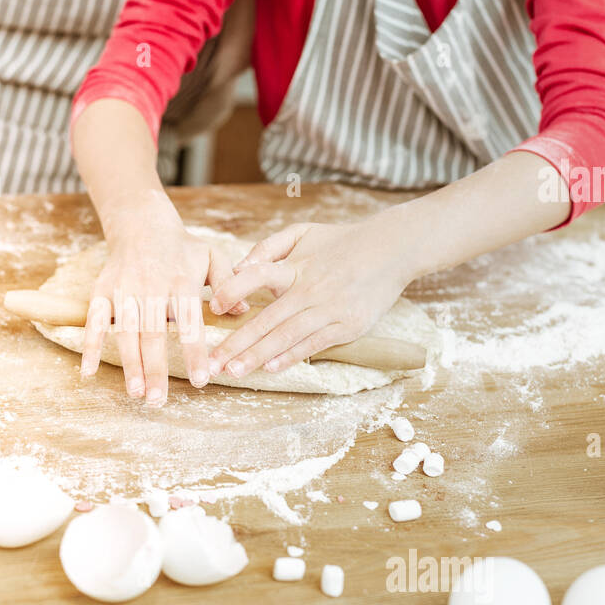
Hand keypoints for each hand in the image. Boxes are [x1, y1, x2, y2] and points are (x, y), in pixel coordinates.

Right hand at [82, 213, 242, 404]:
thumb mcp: (212, 256)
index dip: (194, 352)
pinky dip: (89, 345)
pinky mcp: (102, 291)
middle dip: (155, 368)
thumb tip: (243, 311)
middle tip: (158, 401)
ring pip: (125, 331)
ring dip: (129, 363)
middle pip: (153, 333)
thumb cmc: (182, 248)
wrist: (141, 222)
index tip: (200, 380)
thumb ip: (228, 283)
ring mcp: (123, 289)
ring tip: (135, 393)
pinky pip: (94, 321)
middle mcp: (151, 286)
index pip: (189, 322)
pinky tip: (88, 372)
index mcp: (181, 281)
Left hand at [207, 218, 412, 376]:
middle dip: (237, 343)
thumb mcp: (303, 233)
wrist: (392, 249)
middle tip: (212, 361)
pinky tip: (271, 368)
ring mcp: (330, 310)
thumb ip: (268, 247)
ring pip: (287, 336)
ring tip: (234, 371)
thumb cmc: (340, 242)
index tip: (215, 306)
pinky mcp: (348, 326)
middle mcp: (310, 289)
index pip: (258, 275)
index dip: (235, 289)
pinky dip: (292, 356)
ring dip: (258, 355)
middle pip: (267, 319)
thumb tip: (239, 267)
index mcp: (296, 266)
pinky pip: (314, 344)